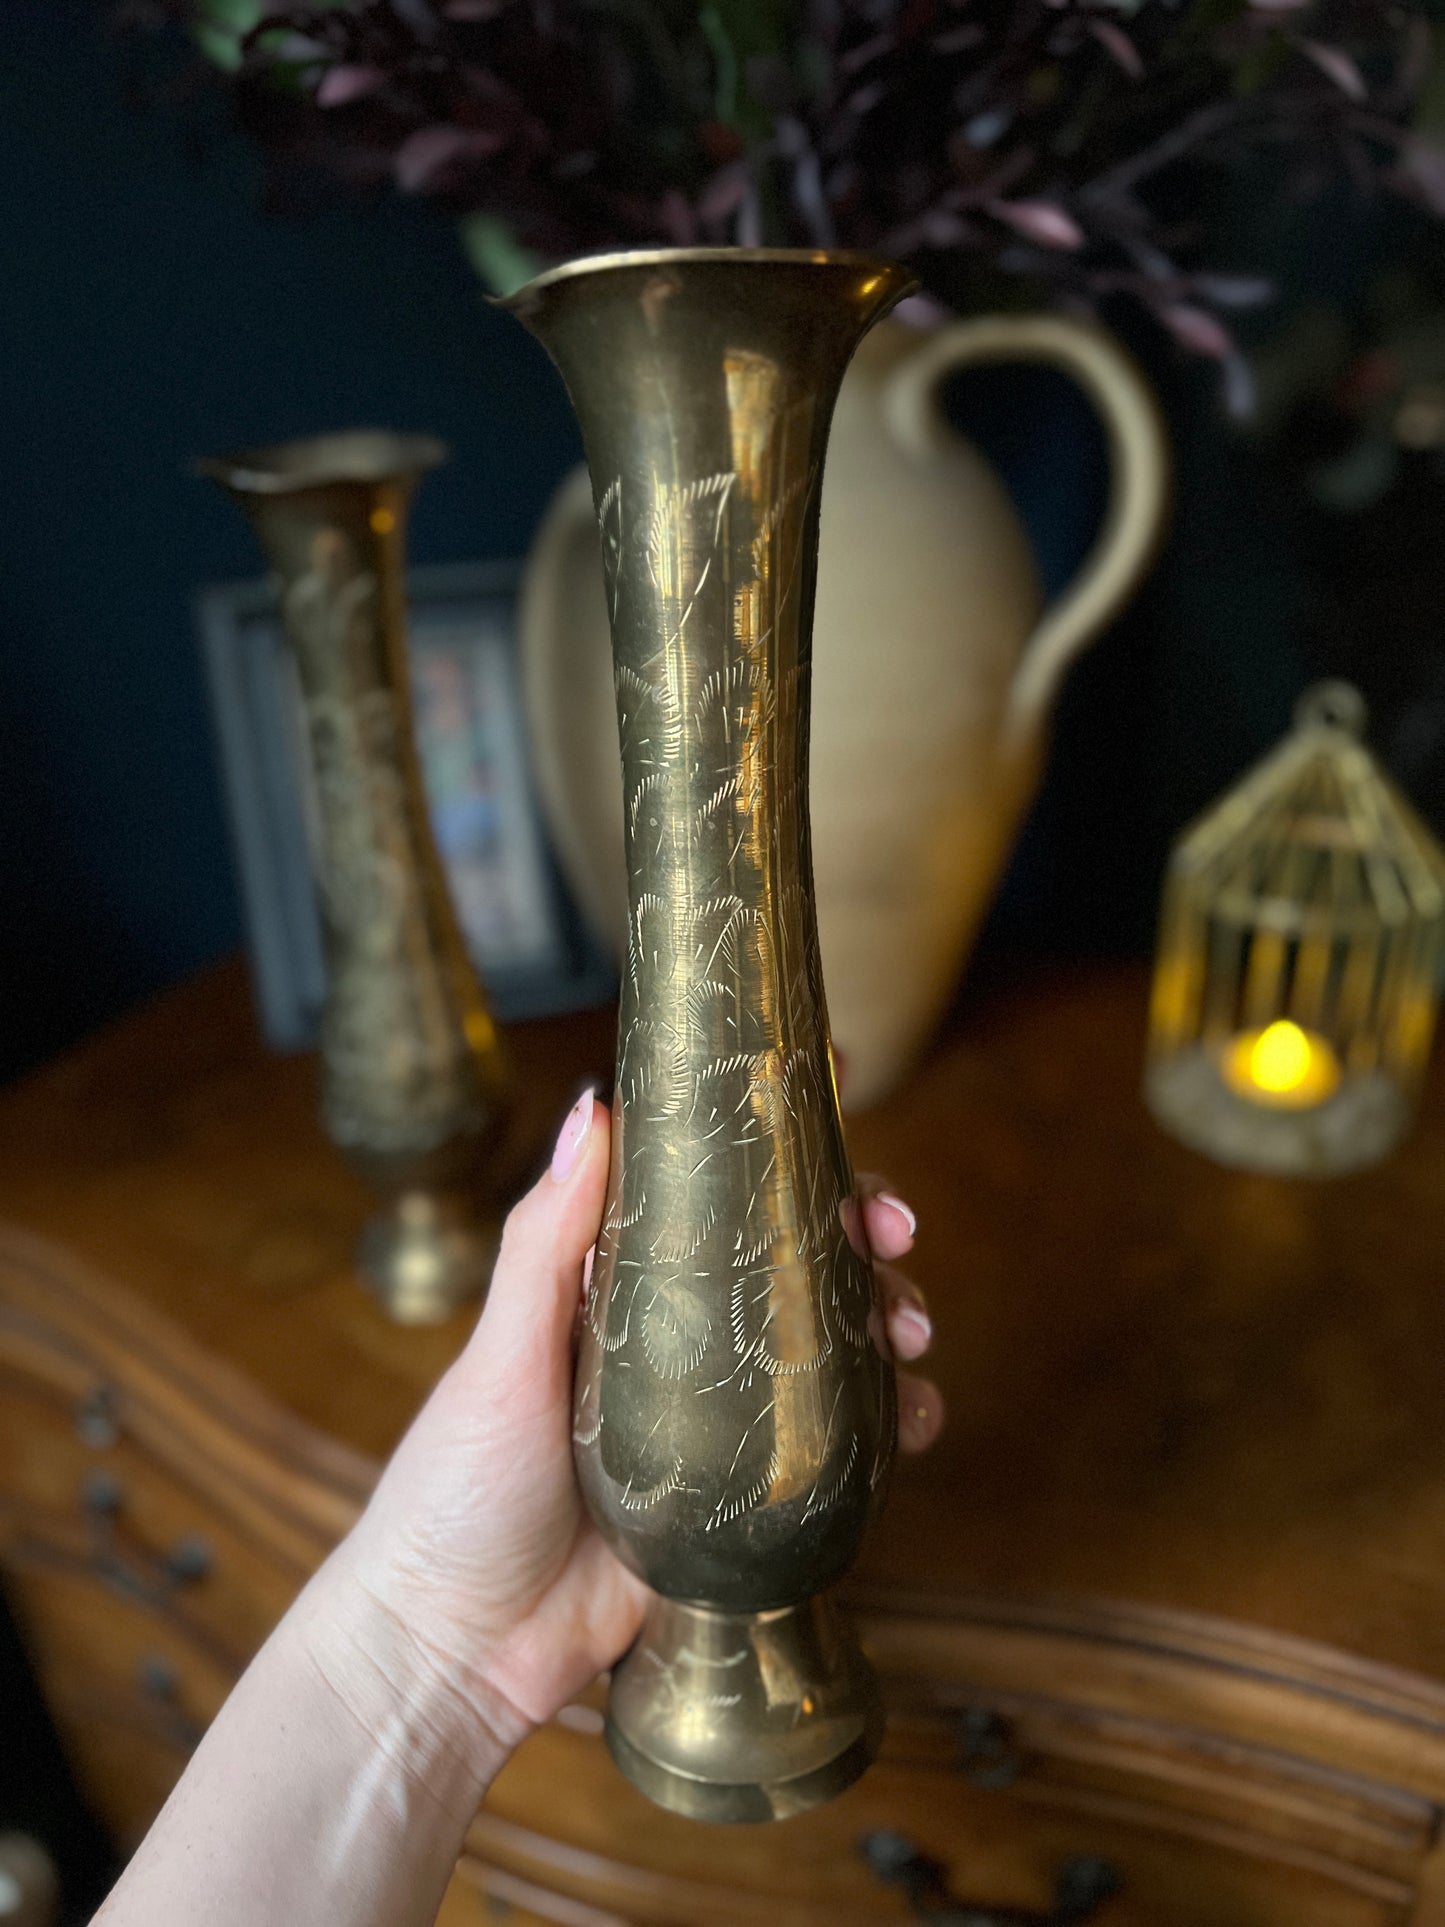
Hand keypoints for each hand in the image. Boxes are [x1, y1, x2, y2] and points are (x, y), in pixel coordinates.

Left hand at [321, 1092, 943, 1776]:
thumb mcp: (500, 1354)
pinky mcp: (741, 1502)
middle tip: (895, 1234)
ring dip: (883, 1325)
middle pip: (787, 1267)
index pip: (709, 1197)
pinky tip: (918, 1420)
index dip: (779, 1156)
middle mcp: (675, 1347)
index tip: (838, 1113)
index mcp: (614, 1291)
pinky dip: (888, 1428)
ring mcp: (715, 1425)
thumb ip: (544, 1239)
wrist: (456, 1652)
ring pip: (824, 1352)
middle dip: (856, 1239)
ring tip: (913, 1330)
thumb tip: (592, 1107)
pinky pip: (832, 1452)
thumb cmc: (454, 1490)